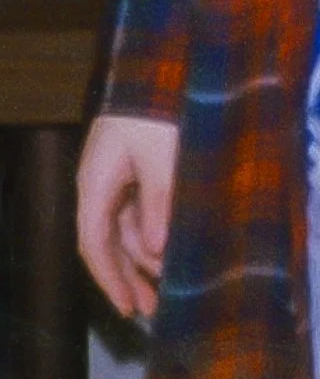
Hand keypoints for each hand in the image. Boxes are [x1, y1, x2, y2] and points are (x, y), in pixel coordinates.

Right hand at [77, 114, 179, 319]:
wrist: (159, 68)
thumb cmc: (155, 109)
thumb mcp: (160, 154)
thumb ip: (159, 199)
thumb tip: (156, 248)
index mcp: (96, 183)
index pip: (94, 243)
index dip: (109, 278)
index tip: (126, 308)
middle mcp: (100, 186)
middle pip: (108, 243)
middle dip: (126, 278)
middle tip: (149, 310)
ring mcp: (117, 178)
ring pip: (124, 231)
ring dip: (141, 260)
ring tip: (161, 291)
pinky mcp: (135, 170)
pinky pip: (138, 212)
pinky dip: (151, 234)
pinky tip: (166, 252)